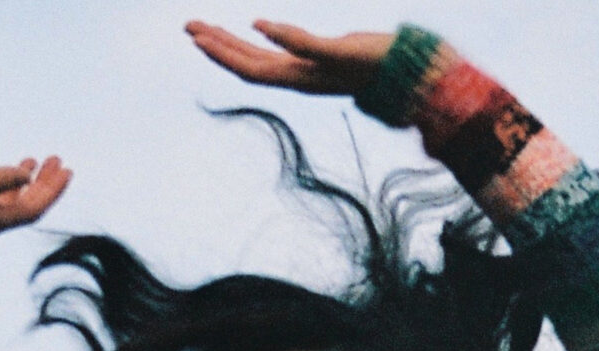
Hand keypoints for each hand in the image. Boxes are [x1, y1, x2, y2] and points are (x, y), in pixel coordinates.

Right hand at [0, 153, 72, 239]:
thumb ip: (0, 181)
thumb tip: (28, 174)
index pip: (33, 209)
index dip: (53, 191)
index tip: (67, 170)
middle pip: (24, 203)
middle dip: (43, 181)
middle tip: (55, 159)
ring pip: (3, 196)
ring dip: (19, 177)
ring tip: (31, 159)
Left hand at [184, 18, 393, 95]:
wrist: (409, 76)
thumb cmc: (377, 64)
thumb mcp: (337, 51)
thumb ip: (300, 42)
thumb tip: (260, 27)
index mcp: (297, 76)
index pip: (249, 66)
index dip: (221, 53)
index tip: (196, 36)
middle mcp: (298, 75)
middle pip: (246, 63)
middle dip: (216, 45)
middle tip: (188, 26)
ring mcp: (308, 68)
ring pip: (259, 58)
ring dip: (231, 44)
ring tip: (206, 29)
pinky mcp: (320, 58)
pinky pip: (283, 49)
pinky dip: (264, 38)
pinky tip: (255, 28)